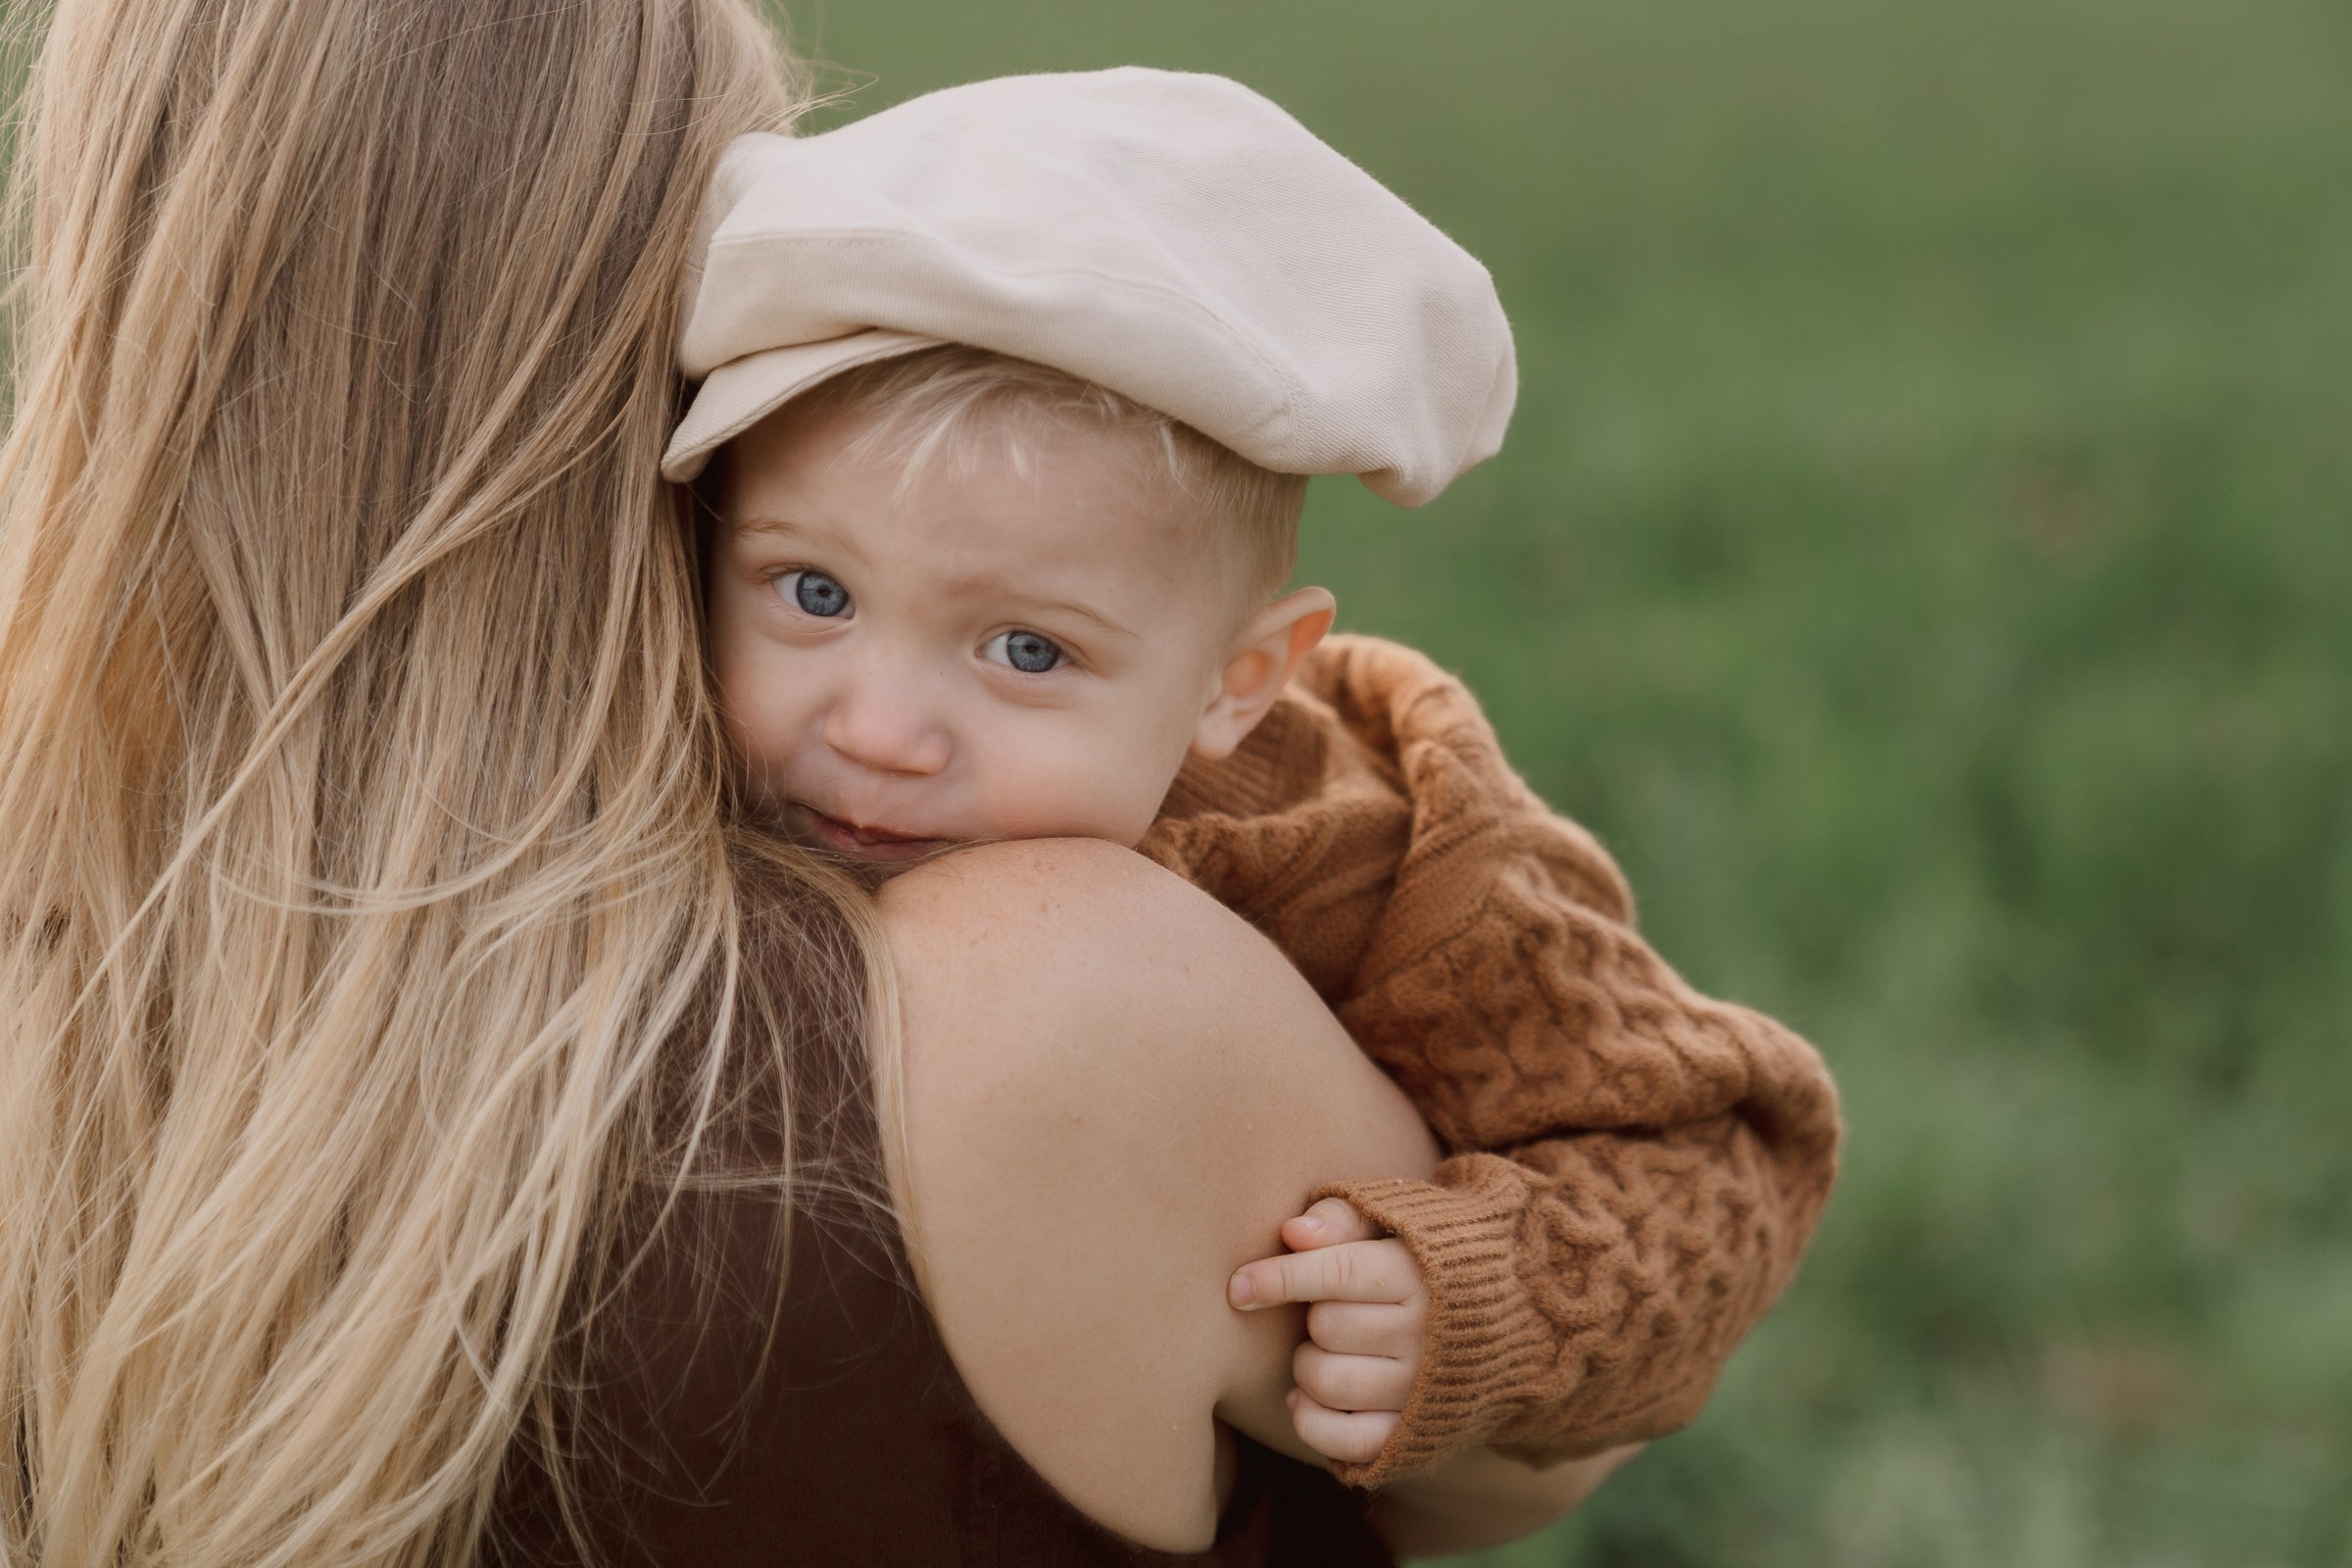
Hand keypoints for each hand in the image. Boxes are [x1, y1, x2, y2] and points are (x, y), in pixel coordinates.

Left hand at [1227, 1197, 1427, 1466]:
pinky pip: (1346, 1440)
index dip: (1281, 1279)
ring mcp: (1423, 1389)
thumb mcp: (1396, 1220)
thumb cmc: (1425, 1257)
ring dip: (1306, 1367)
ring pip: (1328, 1383)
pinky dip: (1312, 1422)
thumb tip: (1293, 1233)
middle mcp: (1428, 1334)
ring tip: (1322, 1349)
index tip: (1238, 1287)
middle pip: (1327, 1327)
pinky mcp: (1416, 1433)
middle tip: (1325, 1310)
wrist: (1507, 1317)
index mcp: (1422, 1274)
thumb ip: (1344, 1217)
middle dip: (1308, 1318)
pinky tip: (1306, 1399)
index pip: (1338, 1273)